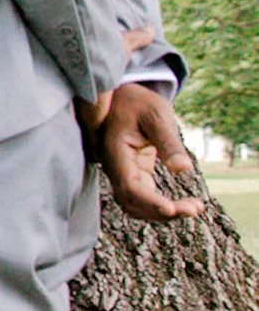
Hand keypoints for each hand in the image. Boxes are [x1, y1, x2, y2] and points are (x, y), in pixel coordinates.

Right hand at [83, 77, 200, 224]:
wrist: (123, 96)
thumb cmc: (139, 102)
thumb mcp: (157, 116)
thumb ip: (169, 143)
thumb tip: (184, 169)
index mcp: (116, 152)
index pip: (130, 186)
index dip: (149, 201)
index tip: (172, 209)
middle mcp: (115, 168)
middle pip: (133, 202)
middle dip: (162, 212)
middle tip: (194, 209)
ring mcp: (123, 173)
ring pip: (137, 205)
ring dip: (163, 213)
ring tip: (194, 208)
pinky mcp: (134, 175)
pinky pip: (144, 198)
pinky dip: (162, 206)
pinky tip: (185, 204)